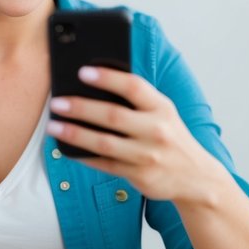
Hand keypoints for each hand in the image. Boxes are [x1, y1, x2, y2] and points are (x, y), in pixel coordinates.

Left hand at [46, 66, 218, 202]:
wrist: (196, 177)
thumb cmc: (170, 137)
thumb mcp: (163, 113)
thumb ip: (137, 100)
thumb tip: (94, 86)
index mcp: (162, 108)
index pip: (133, 86)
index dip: (107, 77)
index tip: (82, 71)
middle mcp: (156, 130)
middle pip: (113, 116)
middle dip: (81, 108)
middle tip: (56, 103)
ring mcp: (148, 155)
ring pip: (104, 143)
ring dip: (75, 134)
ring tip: (53, 125)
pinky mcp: (139, 176)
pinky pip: (104, 164)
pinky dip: (83, 156)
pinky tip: (66, 147)